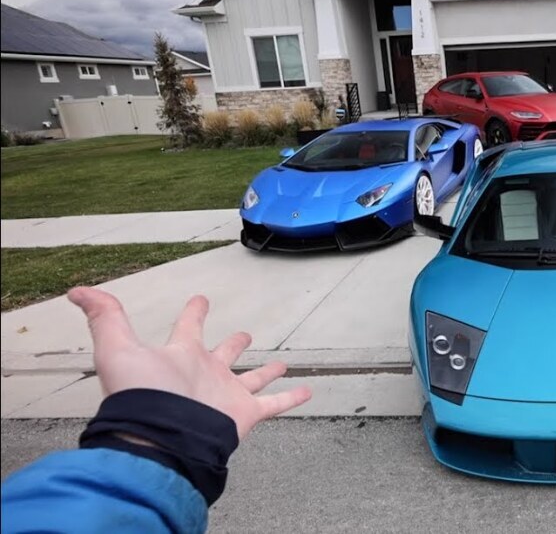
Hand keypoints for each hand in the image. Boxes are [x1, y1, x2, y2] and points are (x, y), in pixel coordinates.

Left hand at [68, 287, 311, 439]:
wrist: (161, 434)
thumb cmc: (140, 393)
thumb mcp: (117, 347)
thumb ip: (104, 317)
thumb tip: (77, 291)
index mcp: (182, 356)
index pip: (189, 327)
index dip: (195, 311)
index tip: (201, 298)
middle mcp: (205, 374)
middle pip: (224, 355)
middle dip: (234, 344)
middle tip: (244, 334)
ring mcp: (227, 394)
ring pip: (252, 378)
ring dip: (267, 372)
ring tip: (282, 364)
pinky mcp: (245, 413)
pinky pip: (274, 405)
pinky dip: (292, 398)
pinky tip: (308, 390)